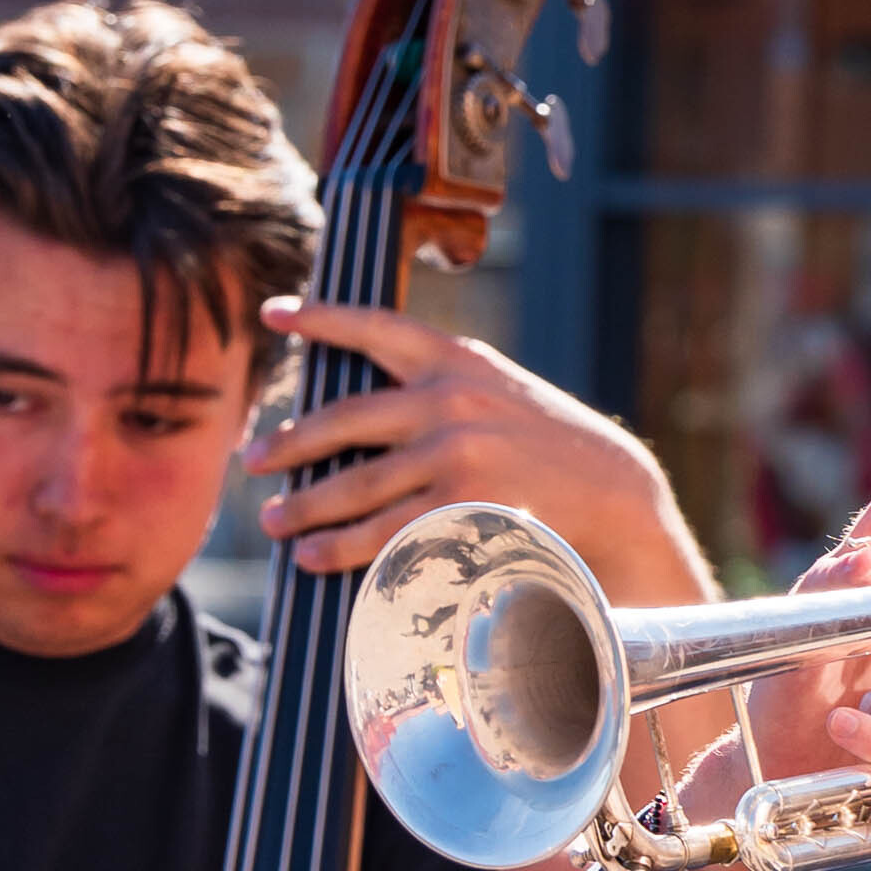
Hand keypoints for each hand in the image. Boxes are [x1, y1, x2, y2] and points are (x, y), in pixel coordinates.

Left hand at [248, 299, 713, 600]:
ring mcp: (454, 457)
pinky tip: (320, 557)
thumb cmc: (555, 446)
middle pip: (341, 421)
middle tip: (253, 461)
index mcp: (458, 359)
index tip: (273, 313)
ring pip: (355, 487)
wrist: (617, 494)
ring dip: (306, 509)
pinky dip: (346, 550)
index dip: (317, 317)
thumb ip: (444, 386)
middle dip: (287, 446)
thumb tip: (368, 405)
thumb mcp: (504, 392)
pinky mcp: (461, 510)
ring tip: (278, 524)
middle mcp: (448, 402)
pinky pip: (386, 534)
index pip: (373, 326)